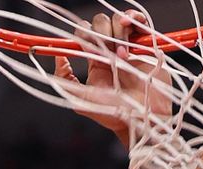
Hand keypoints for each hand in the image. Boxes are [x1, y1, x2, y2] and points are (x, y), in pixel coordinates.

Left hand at [54, 11, 171, 146]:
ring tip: (123, 57)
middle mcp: (110, 50)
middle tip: (108, 56)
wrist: (142, 117)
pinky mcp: (145, 43)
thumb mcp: (82, 101)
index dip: (82, 36)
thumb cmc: (114, 113)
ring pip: (116, 19)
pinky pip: (137, 19)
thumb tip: (57, 57)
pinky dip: (131, 17)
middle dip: (100, 34)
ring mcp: (128, 45)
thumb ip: (65, 80)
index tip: (88, 51)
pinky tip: (129, 26)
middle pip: (98, 23)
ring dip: (117, 34)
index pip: (83, 35)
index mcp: (94, 61)